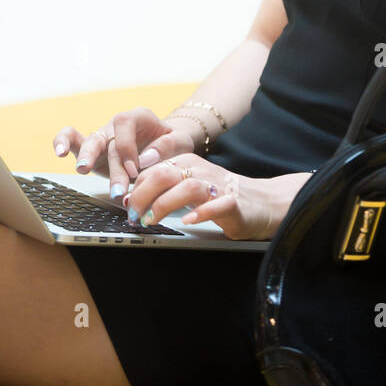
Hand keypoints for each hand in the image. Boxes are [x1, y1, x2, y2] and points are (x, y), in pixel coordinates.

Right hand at [52, 108, 196, 198]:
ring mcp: (103, 135)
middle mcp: (117, 124)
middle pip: (110, 140)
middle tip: (118, 188)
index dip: (128, 148)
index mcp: (138, 117)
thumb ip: (168, 147)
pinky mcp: (93, 148)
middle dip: (113, 166)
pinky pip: (73, 138)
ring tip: (83, 169)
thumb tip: (146, 158)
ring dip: (86, 157)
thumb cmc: (172, 143)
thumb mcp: (181, 142)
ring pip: (90, 141)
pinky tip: (58, 152)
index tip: (135, 171)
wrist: (165, 146)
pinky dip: (63, 141)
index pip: (127, 125)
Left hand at [124, 156, 311, 241]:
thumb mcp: (186, 186)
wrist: (259, 202)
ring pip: (187, 187)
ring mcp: (217, 186)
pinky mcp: (232, 203)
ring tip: (151, 220)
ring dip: (163, 205)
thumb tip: (131, 199)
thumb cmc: (217, 195)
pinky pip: (216, 205)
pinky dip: (200, 214)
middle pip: (164, 174)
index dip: (135, 186)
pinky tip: (187, 222)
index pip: (153, 168)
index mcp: (187, 163)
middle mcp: (200, 170)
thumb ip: (161, 189)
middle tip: (134, 215)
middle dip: (143, 195)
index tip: (126, 204)